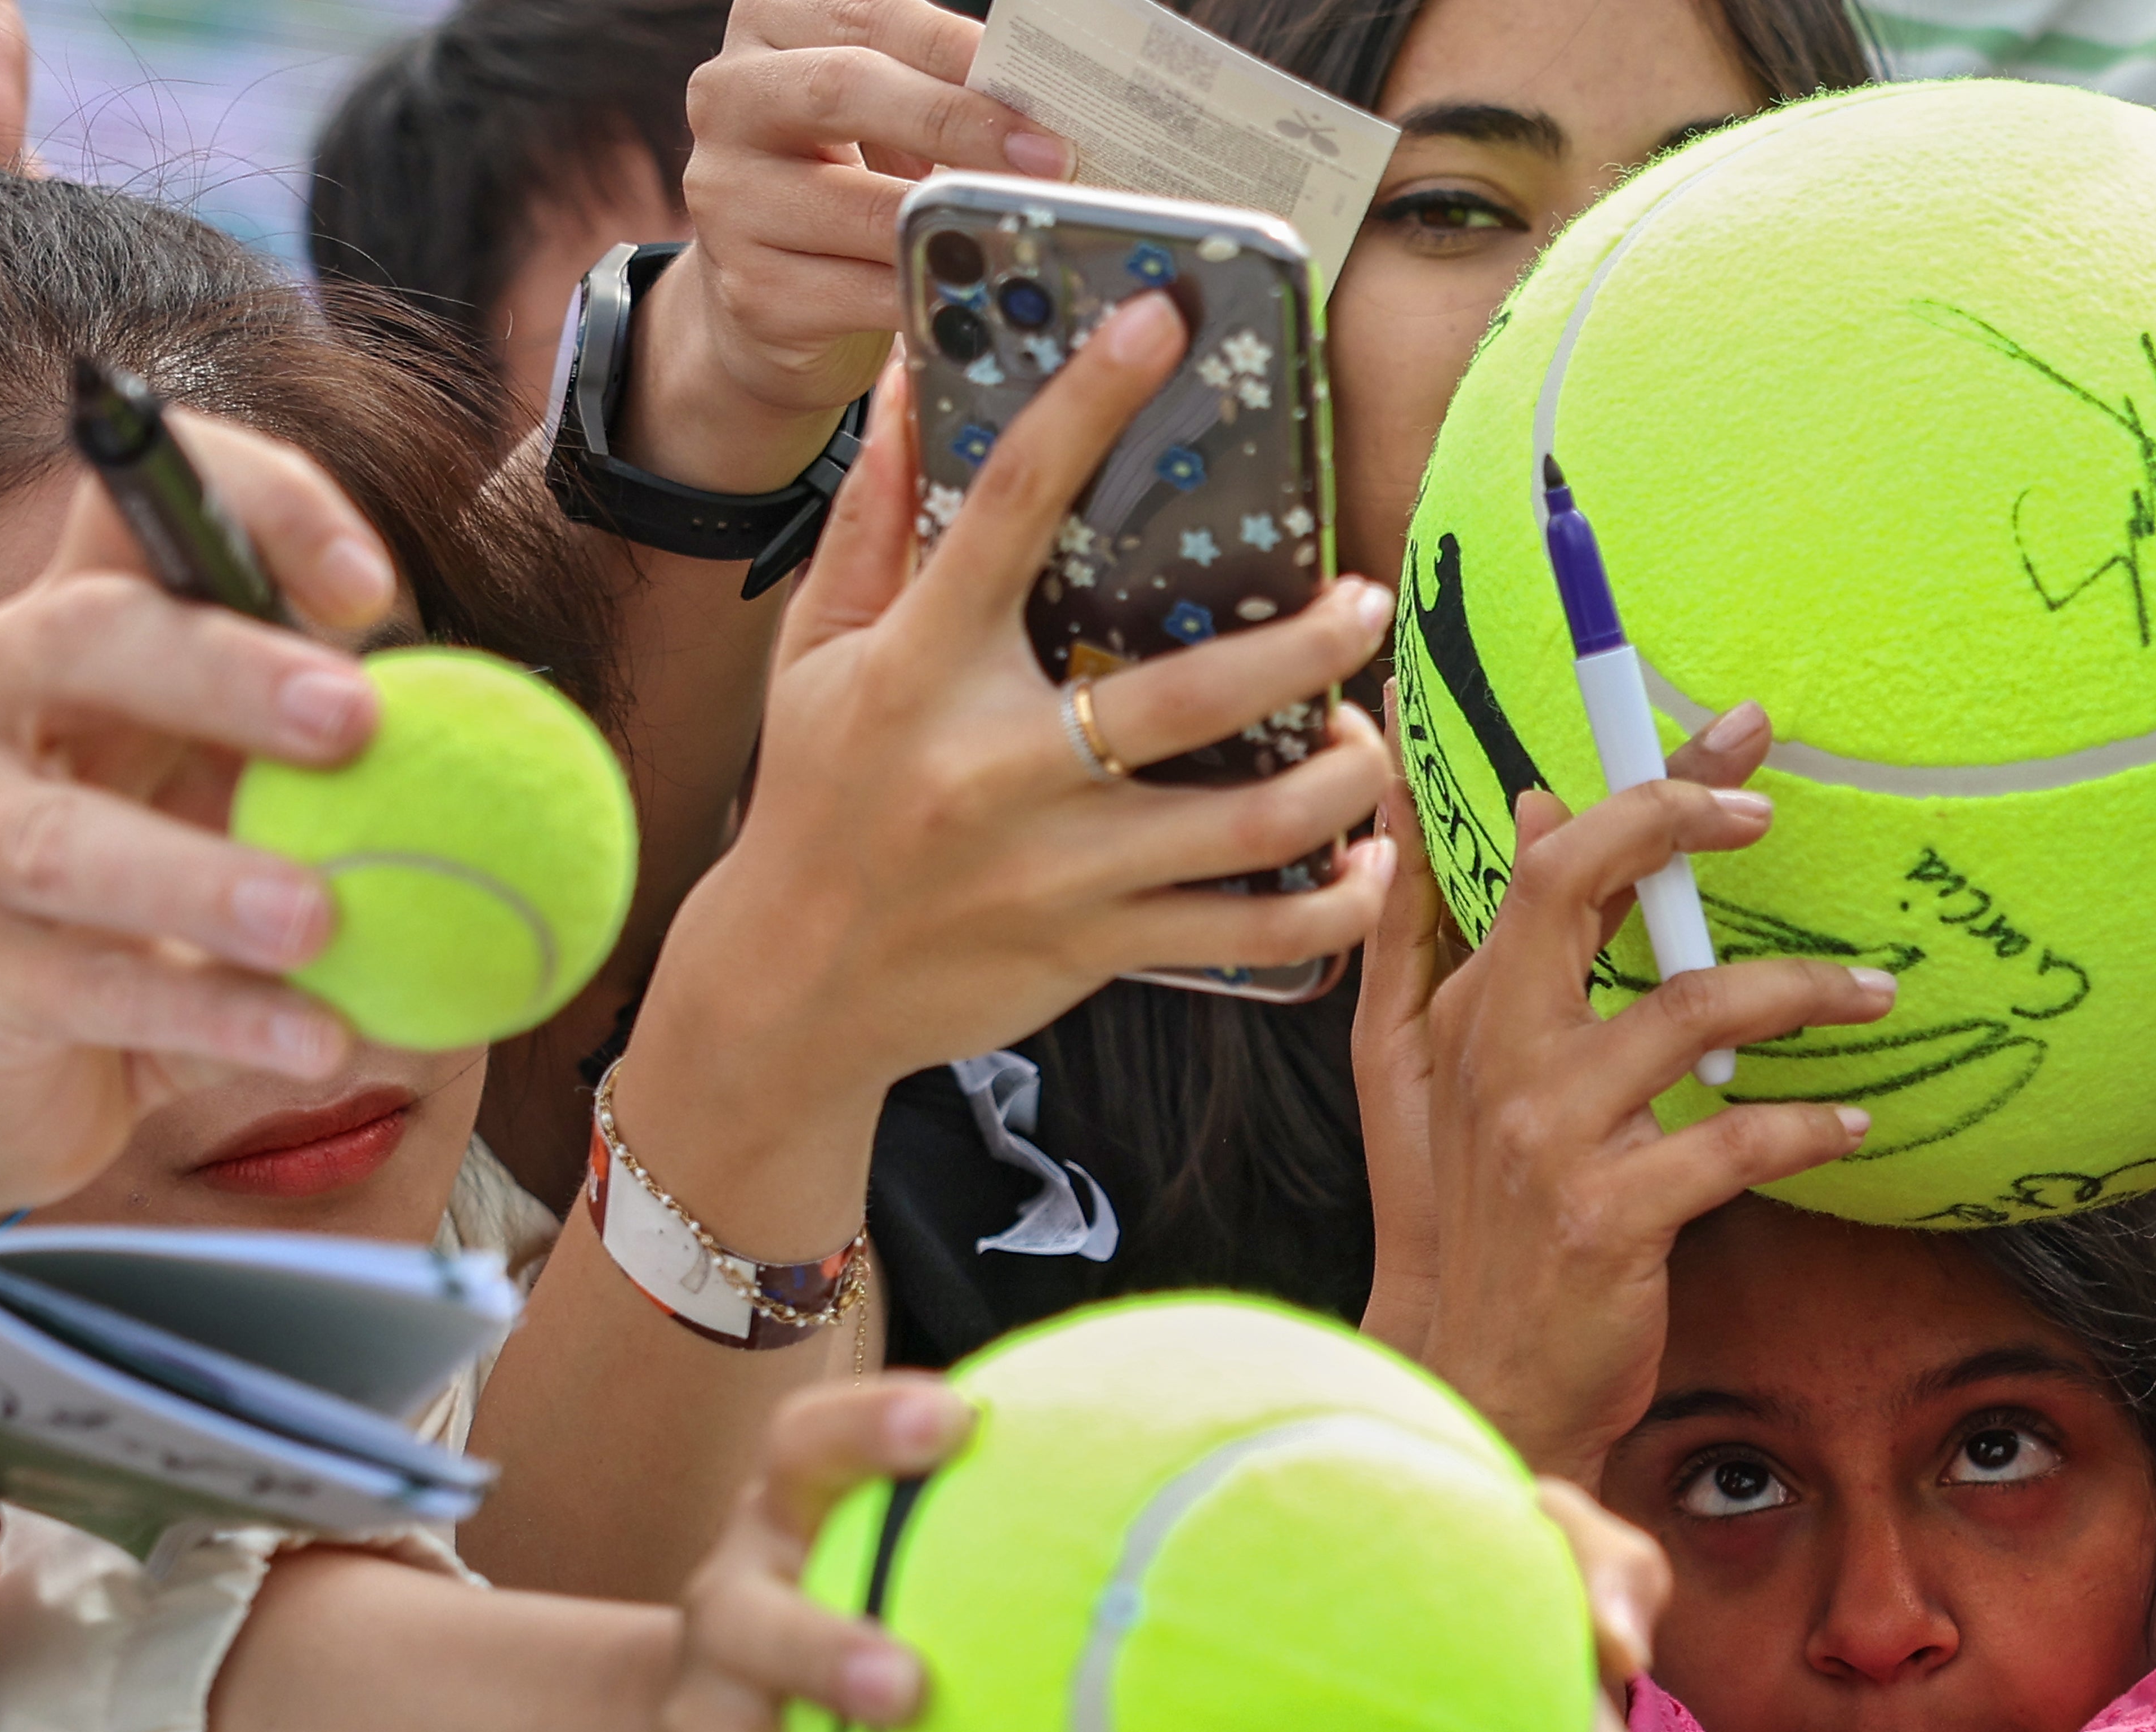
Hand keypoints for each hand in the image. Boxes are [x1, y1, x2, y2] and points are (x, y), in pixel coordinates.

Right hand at [0, 416, 387, 1239]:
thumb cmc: (150, 894)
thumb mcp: (249, 801)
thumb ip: (350, 766)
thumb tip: (542, 767)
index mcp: (70, 626)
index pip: (142, 507)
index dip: (252, 513)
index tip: (375, 591)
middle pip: (91, 635)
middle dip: (226, 667)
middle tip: (356, 718)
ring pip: (67, 841)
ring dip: (204, 879)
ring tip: (321, 920)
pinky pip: (100, 991)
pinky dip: (219, 1021)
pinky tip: (322, 1042)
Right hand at [630, 0, 1068, 489]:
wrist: (773, 294)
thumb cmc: (848, 181)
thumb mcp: (886, 115)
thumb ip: (942, 89)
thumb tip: (1047, 109)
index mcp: (768, 27)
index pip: (869, 14)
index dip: (955, 45)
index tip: (1035, 78)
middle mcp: (729, 98)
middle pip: (846, 88)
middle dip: (958, 120)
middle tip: (1047, 156)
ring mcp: (728, 195)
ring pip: (855, 204)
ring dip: (953, 220)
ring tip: (1026, 226)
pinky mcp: (751, 288)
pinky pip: (858, 292)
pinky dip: (929, 293)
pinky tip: (979, 291)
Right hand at [630, 302, 1392, 1215]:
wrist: (790, 984)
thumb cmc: (816, 797)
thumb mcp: (821, 652)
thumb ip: (875, 522)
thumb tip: (908, 384)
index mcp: (923, 666)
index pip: (1008, 509)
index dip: (1086, 406)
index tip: (1159, 324)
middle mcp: (998, 765)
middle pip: (1192, 694)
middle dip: (1309, 645)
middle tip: (1362, 603)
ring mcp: (1056, 867)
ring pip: (1249, 824)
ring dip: (1340, 778)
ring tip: (1365, 740)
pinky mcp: (1094, 947)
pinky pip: (1244, 931)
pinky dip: (1327, 906)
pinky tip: (1363, 868)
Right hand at [654, 1375, 1013, 1731]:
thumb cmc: (824, 1620)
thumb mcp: (864, 1551)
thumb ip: (990, 1524)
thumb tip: (1200, 1483)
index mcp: (780, 1536)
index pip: (805, 1451)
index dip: (867, 1427)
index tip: (952, 1414)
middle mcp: (729, 1633)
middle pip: (755, 1632)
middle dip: (823, 1656)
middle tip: (906, 1687)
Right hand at [1413, 710, 1891, 1480]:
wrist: (1483, 1384)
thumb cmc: (1500, 1231)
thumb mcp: (1473, 1086)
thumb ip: (1503, 950)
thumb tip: (1533, 809)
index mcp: (1472, 1015)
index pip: (1549, 862)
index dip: (1643, 789)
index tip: (1737, 754)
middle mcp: (1497, 1057)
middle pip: (1578, 883)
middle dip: (1678, 818)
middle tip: (1772, 810)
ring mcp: (1545, 1135)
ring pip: (1692, 1008)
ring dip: (1802, 990)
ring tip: (1873, 995)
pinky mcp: (1606, 1216)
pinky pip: (1739, 1142)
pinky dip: (1812, 1129)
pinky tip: (1853, 1126)